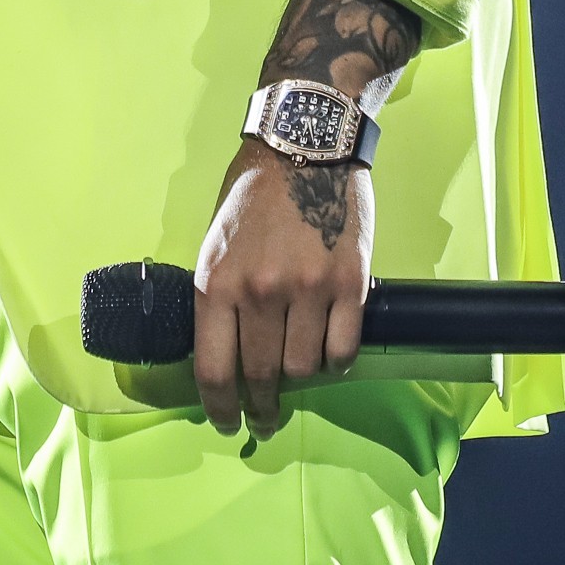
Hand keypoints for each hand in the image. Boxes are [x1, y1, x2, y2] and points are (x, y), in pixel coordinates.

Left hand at [191, 139, 372, 436]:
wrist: (305, 142)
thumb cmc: (253, 192)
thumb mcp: (215, 243)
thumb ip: (218, 297)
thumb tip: (223, 354)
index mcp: (216, 283)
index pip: (214, 370)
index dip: (220, 408)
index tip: (227, 422)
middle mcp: (260, 292)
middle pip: (262, 378)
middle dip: (261, 409)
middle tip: (265, 420)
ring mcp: (308, 289)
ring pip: (305, 369)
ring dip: (301, 380)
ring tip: (300, 373)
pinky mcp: (350, 283)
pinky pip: (343, 349)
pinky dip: (336, 360)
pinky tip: (330, 354)